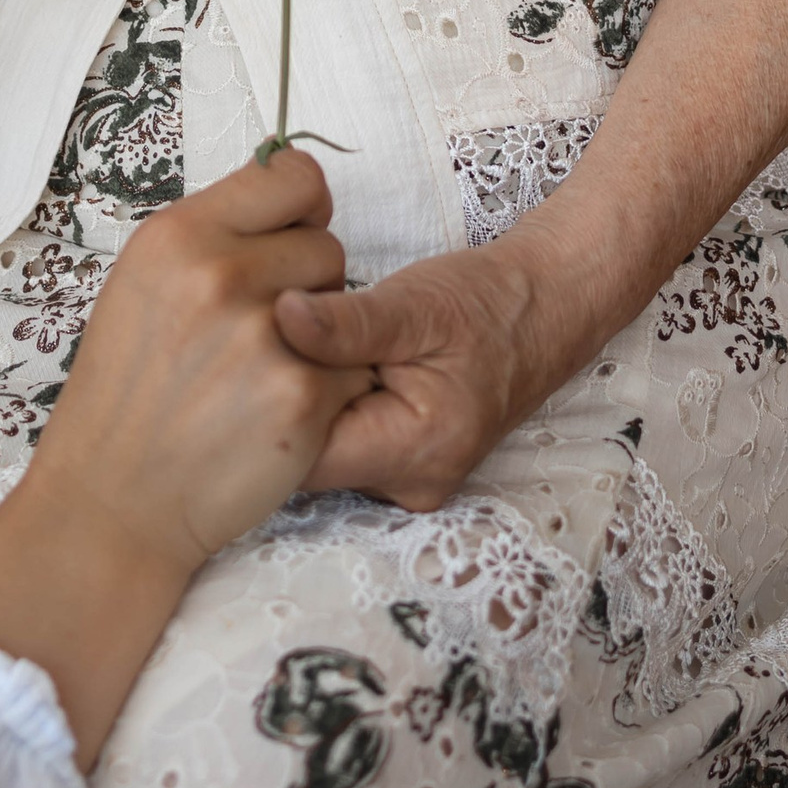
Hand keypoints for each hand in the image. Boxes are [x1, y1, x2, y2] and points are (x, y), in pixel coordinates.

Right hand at [0, 151, 365, 765]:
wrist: (112, 504)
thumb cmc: (125, 396)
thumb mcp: (142, 288)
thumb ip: (211, 240)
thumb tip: (285, 200)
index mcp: (177, 235)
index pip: (293, 175)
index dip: (301, 212)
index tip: (287, 244)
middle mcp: (219, 274)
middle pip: (327, 246)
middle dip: (310, 287)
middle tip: (257, 337)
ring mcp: (265, 336)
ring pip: (350, 309)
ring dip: (325, 342)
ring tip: (261, 379)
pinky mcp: (302, 397)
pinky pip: (355, 372)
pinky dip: (329, 397)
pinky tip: (275, 419)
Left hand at [276, 227, 579, 512]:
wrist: (539, 311)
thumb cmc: (484, 303)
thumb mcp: (415, 303)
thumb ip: (347, 322)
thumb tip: (280, 317)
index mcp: (417, 450)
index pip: (302, 454)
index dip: (264, 403)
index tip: (248, 350)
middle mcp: (410, 483)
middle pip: (304, 460)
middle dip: (278, 403)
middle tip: (266, 341)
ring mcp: (404, 480)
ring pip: (317, 452)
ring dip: (299, 404)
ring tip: (300, 349)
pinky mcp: (397, 464)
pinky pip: (339, 444)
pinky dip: (323, 406)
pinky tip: (322, 366)